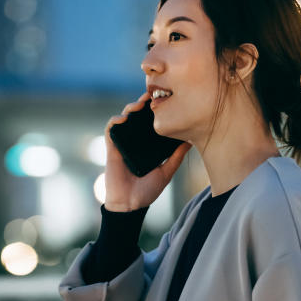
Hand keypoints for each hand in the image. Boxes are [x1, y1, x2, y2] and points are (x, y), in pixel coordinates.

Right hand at [103, 92, 191, 211]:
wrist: (130, 204)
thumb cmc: (147, 191)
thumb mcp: (166, 172)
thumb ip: (176, 157)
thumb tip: (190, 141)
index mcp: (146, 145)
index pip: (150, 123)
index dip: (155, 110)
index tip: (165, 100)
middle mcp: (134, 141)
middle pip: (137, 116)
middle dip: (143, 103)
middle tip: (153, 95)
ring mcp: (122, 143)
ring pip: (124, 119)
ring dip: (130, 108)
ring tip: (140, 104)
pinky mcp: (112, 148)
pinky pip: (111, 130)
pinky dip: (115, 121)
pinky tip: (124, 119)